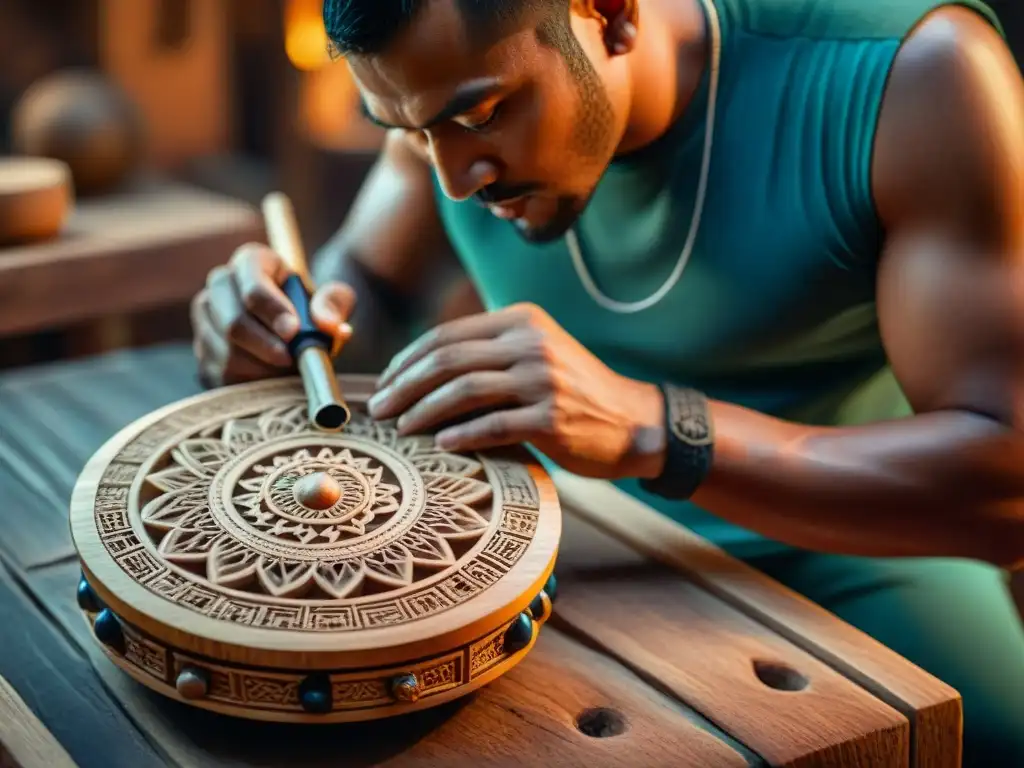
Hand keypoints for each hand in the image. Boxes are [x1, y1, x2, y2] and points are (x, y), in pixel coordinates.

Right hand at [190, 243, 353, 386]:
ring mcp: (206, 318)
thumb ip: (335, 304)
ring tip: (287, 369)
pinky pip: (220, 373)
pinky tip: (271, 378)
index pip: (253, 286)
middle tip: (291, 359)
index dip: (272, 310)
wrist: (296, 332)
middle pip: (233, 322)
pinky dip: (248, 381)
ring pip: (226, 352)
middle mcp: (221, 284)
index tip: (293, 331)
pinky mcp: (203, 349)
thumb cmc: (313, 309)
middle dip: (265, 346)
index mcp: (252, 261)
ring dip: (260, 367)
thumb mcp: (334, 299)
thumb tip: (328, 322)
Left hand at [367, 303, 666, 478]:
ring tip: (401, 427)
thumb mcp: (537, 353)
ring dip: (423, 410)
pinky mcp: (552, 419)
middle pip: (448, 360)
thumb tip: (422, 372)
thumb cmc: (575, 393)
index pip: (447, 335)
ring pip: (464, 390)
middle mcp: (531, 344)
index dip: (407, 360)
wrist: (634, 423)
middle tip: (378, 408)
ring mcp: (543, 381)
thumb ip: (491, 352)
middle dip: (404, 385)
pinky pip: (492, 425)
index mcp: (522, 321)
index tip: (384, 383)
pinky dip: (461, 434)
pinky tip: (440, 444)